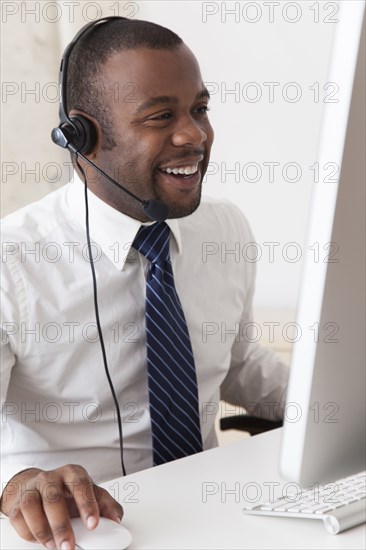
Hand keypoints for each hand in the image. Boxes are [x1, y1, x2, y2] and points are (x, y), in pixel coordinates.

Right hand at [0, 464, 122, 548]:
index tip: (93, 524)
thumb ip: (105, 504)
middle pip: (54, 498)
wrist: (39, 487)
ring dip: (42, 530)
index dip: (87, 504)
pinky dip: (29, 532)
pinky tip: (40, 539)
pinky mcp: (18, 503)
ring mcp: (33, 489)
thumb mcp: (89, 493)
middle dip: (61, 525)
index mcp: (72, 473)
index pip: (81, 484)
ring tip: (53, 545)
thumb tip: (116, 518)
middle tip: (70, 545)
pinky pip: (19, 518)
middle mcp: (51, 478)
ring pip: (32, 506)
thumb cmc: (67, 491)